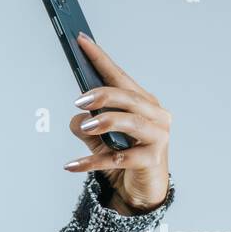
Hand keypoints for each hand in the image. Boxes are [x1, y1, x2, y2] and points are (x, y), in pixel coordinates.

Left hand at [63, 31, 170, 213]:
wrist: (141, 190)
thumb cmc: (123, 158)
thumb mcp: (99, 140)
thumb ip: (88, 126)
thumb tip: (76, 118)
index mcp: (143, 102)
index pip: (119, 76)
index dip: (100, 59)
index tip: (80, 41)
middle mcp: (155, 115)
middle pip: (129, 98)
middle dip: (103, 94)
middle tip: (79, 101)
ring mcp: (158, 137)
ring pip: (131, 122)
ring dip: (106, 122)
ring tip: (85, 126)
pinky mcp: (152, 160)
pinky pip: (119, 158)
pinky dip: (93, 161)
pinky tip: (72, 164)